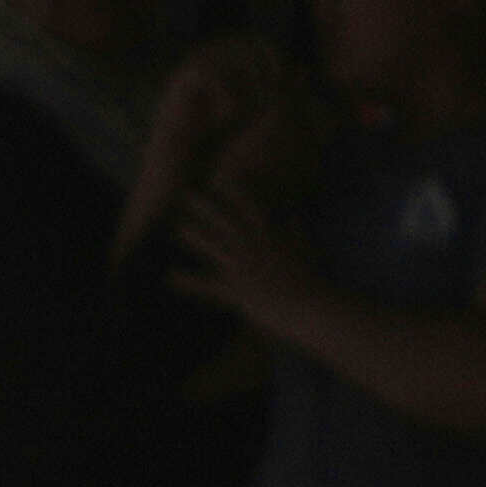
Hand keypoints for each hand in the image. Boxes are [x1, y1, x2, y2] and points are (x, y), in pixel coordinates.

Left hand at [171, 193, 330, 339]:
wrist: (316, 309)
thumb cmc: (313, 281)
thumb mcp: (306, 250)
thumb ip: (296, 231)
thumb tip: (296, 214)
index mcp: (272, 241)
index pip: (252, 211)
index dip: (235, 193)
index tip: (218, 177)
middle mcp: (256, 251)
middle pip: (228, 224)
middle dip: (206, 207)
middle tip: (186, 193)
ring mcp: (246, 270)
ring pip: (216, 248)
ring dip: (194, 238)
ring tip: (174, 229)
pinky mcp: (239, 292)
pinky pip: (208, 286)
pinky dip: (188, 282)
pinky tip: (169, 277)